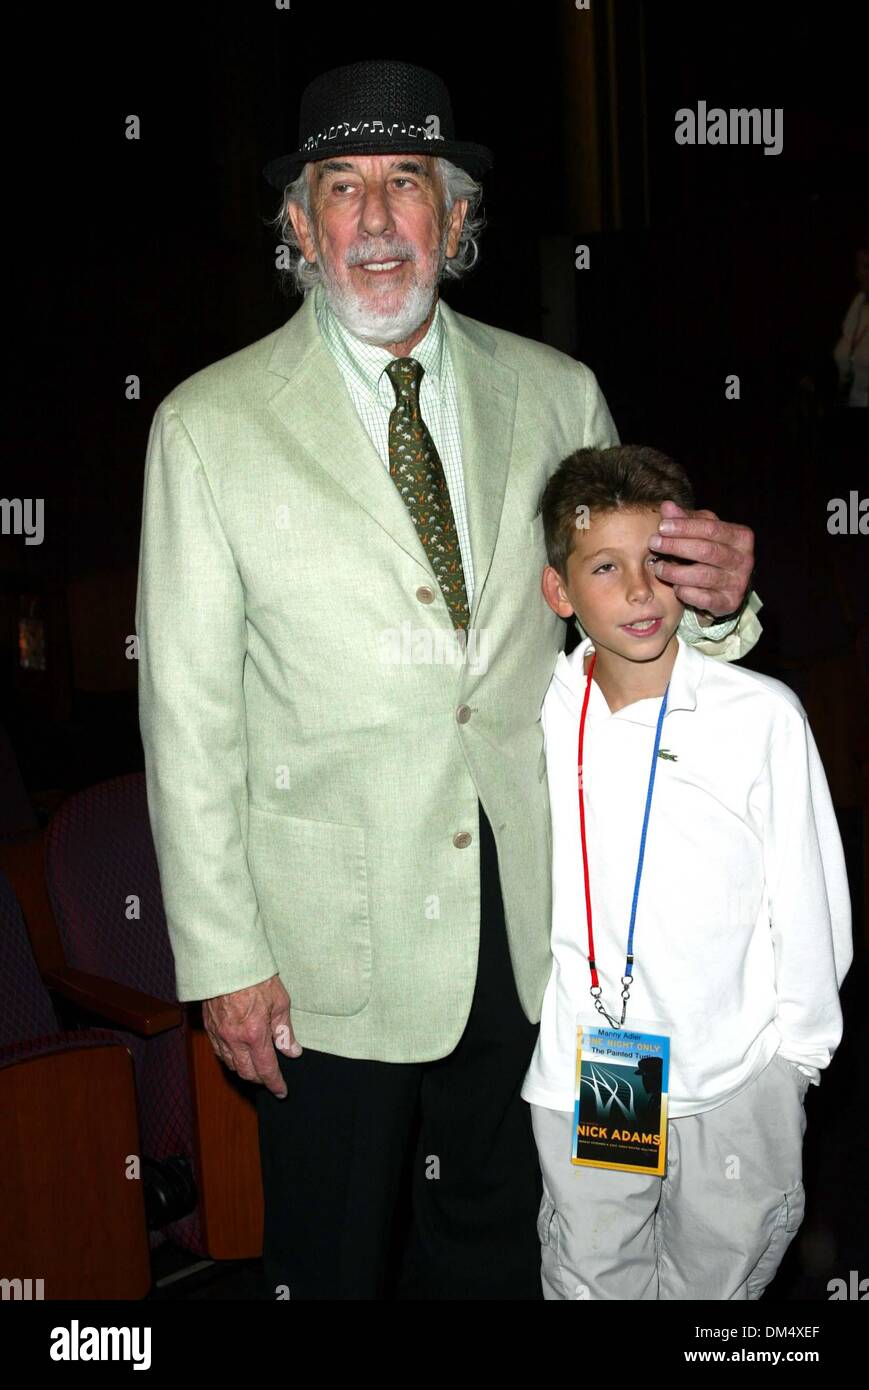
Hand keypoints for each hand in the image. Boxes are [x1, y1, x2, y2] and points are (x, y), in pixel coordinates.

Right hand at [202, 973, 298, 1099]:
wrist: (227, 960)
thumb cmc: (256, 976)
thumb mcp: (280, 1001)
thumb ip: (285, 1030)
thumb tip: (292, 1051)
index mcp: (254, 1034)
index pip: (266, 1069)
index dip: (275, 1083)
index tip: (282, 1091)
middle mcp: (234, 1039)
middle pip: (246, 1073)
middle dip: (259, 1080)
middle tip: (271, 1079)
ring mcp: (219, 1034)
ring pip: (231, 1064)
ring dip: (244, 1070)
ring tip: (256, 1067)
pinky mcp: (209, 1027)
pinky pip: (219, 1052)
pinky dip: (230, 1058)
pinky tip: (238, 1054)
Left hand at [649, 500, 753, 618]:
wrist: (726, 585)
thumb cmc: (710, 552)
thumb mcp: (701, 531)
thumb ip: (685, 519)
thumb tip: (667, 506)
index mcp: (740, 537)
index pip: (711, 528)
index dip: (685, 527)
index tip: (662, 526)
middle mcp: (743, 560)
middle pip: (707, 551)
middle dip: (676, 546)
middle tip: (654, 543)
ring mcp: (737, 583)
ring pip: (703, 576)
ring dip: (675, 571)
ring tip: (657, 567)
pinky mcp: (729, 602)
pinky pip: (703, 599)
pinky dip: (685, 592)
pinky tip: (674, 586)